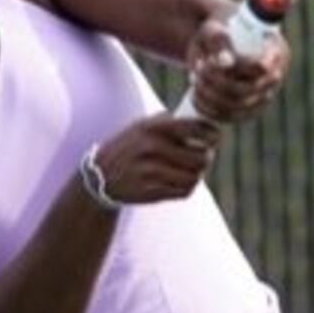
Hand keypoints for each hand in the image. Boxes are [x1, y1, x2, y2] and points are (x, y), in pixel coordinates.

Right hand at [93, 115, 221, 203]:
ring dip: (197, 174)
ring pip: (194, 176)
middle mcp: (151, 148)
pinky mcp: (150, 192)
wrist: (98, 176)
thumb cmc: (127, 147)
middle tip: (204, 157)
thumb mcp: (140, 126)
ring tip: (192, 170)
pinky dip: (187, 187)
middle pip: (199, 156)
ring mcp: (150, 171)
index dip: (211, 133)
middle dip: (206, 158)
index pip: (193, 127)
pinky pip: (184, 191)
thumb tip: (201, 121)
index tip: (215, 137)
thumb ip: (167, 121)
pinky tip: (180, 181)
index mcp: (152, 128)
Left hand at [184, 14, 290, 121]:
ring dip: (212, 97)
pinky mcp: (250, 109)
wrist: (216, 43)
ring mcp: (264, 95)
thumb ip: (218, 39)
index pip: (261, 68)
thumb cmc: (217, 32)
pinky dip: (213, 112)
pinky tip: (196, 98)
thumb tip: (226, 63)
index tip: (207, 61)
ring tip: (194, 81)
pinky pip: (234, 117)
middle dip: (217, 84)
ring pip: (240, 106)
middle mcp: (275, 76)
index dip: (234, 69)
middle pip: (248, 90)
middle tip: (197, 71)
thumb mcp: (214, 29)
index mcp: (275, 51)